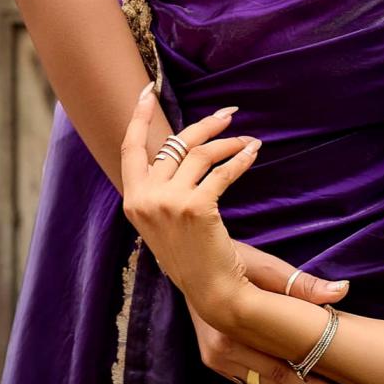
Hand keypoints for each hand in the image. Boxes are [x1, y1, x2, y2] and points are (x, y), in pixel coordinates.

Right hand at [120, 85, 258, 326]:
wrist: (211, 291)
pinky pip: (223, 171)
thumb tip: (173, 150)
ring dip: (228, 142)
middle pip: (174, 143)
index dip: (139, 117)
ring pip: (201, 153)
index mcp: (133, 200)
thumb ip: (161, 188)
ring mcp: (168, 202)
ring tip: (247, 141)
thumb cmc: (192, 256)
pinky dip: (241, 159)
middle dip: (204, 125)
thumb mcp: (163, 220)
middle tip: (228, 114)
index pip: (130, 148)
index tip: (148, 91)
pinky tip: (252, 154)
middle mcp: (145, 199)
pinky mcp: (196, 207)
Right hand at [182, 243, 351, 383]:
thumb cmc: (234, 259)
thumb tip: (342, 290)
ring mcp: (213, 356)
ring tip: (316, 383)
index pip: (282, 366)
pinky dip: (269, 380)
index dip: (311, 379)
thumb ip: (304, 285)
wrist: (194, 262)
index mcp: (236, 325)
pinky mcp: (211, 358)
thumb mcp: (268, 267)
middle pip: (273, 380)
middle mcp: (221, 347)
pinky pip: (246, 379)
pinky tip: (291, 374)